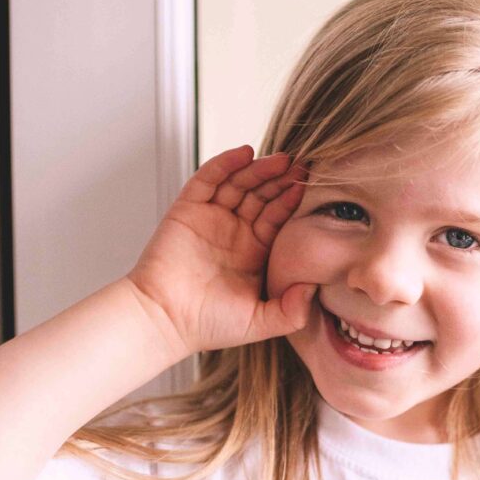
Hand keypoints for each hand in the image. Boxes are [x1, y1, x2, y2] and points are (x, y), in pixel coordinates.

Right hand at [125, 145, 312, 354]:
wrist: (164, 320)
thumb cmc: (207, 325)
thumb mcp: (260, 323)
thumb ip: (292, 311)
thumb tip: (315, 288)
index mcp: (254, 253)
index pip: (279, 217)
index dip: (294, 201)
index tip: (313, 187)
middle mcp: (234, 232)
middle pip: (262, 195)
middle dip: (281, 180)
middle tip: (303, 165)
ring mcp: (211, 219)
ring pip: (239, 183)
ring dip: (260, 169)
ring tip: (282, 159)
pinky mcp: (187, 210)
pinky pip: (208, 179)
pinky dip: (225, 164)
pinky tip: (244, 153)